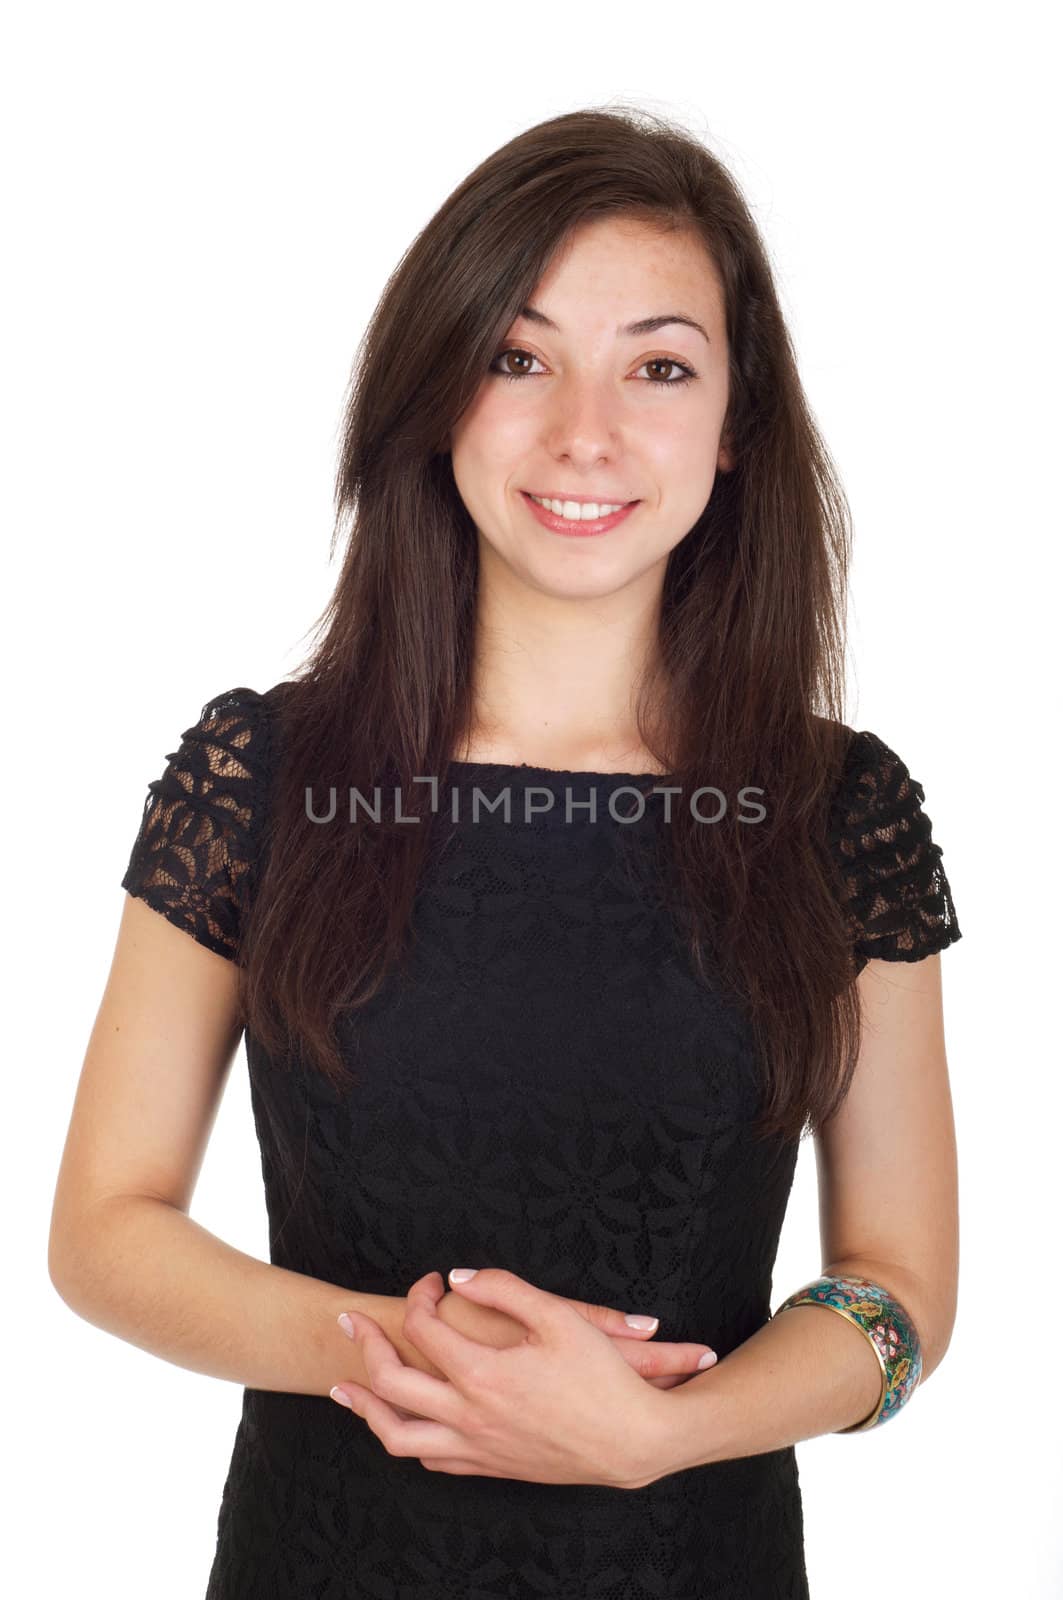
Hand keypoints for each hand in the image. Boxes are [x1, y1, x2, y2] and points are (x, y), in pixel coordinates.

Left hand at [329, 1268, 674, 1488]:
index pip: (425, 1327)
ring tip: (344, 1389)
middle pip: (392, 1383)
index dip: (420, 1296)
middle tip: (349, 1322)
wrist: (633, 1441)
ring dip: (366, 1410)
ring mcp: (477, 1447)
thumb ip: (504, 1288)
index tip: (429, 1281)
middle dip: (364, 1346)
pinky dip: (408, 1439)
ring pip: (398, 1436)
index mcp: (483, 1374)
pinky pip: (431, 1459)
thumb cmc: (602, 1375)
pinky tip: (404, 1424)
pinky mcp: (490, 1467)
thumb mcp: (560, 1315)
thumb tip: (458, 1276)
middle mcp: (469, 1415)